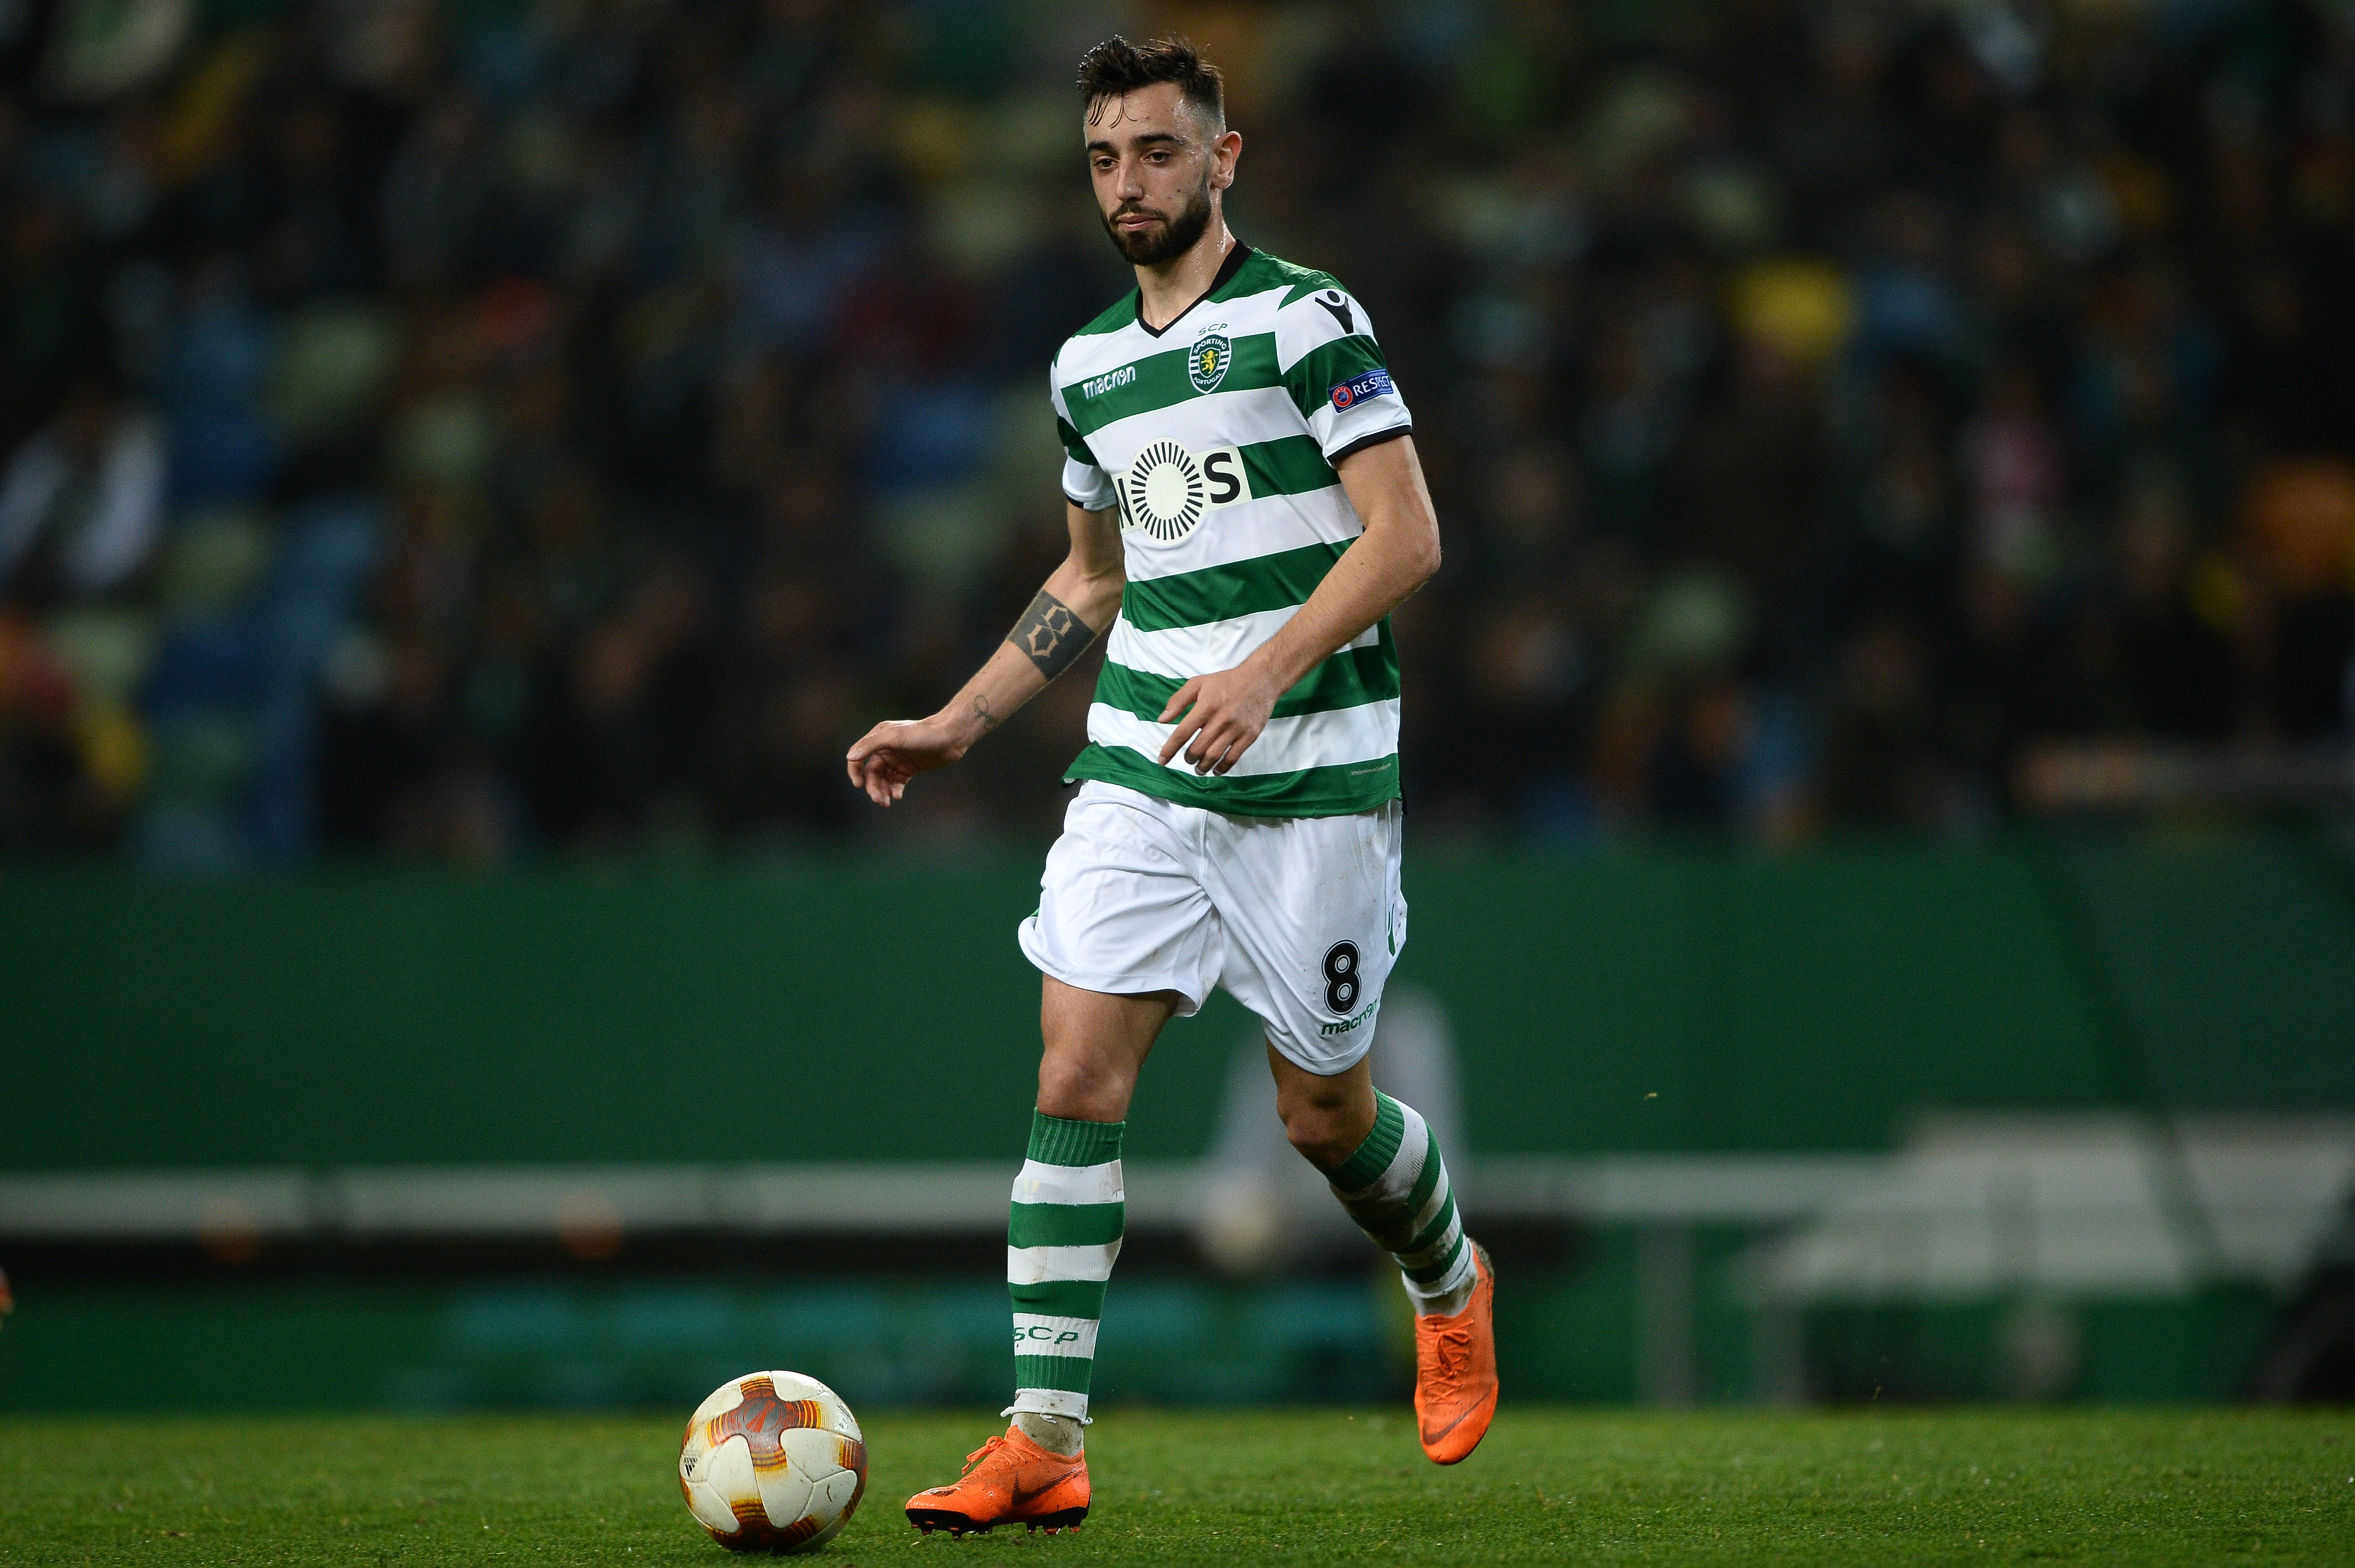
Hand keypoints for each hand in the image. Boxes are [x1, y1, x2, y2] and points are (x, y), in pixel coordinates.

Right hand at [845, 710, 978, 806]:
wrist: (951, 737)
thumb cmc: (923, 734)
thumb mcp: (894, 737)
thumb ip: (871, 745)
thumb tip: (850, 757)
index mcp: (878, 737)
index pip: (859, 756)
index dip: (855, 771)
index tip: (859, 785)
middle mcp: (886, 748)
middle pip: (871, 772)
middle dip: (873, 787)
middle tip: (879, 800)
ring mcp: (898, 759)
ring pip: (884, 779)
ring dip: (883, 791)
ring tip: (886, 803)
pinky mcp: (910, 768)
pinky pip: (897, 782)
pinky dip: (895, 790)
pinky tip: (898, 796)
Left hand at [1156, 663, 1281, 774]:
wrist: (1260, 679)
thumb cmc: (1226, 682)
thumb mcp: (1198, 683)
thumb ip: (1178, 701)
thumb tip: (1161, 720)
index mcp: (1206, 706)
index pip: (1183, 733)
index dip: (1170, 749)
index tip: (1162, 760)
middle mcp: (1220, 719)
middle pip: (1198, 748)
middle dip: (1188, 758)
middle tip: (1188, 759)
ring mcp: (1236, 729)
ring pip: (1214, 756)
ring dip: (1203, 767)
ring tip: (1198, 769)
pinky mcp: (1249, 735)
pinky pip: (1233, 758)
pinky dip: (1222, 768)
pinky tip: (1216, 771)